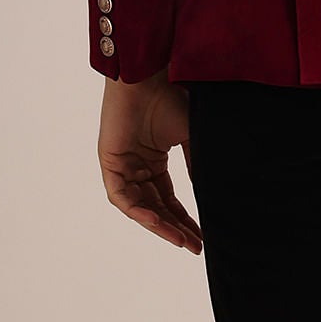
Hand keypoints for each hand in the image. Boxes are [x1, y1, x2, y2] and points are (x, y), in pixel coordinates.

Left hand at [96, 66, 202, 253]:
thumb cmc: (173, 96)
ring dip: (160, 225)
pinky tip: (158, 222)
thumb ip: (197, 167)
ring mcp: (123, 165)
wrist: (153, 75)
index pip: (169, 199)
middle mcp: (137, 165)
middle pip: (155, 207)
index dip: (184, 219)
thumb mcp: (192, 138)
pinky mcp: (110, 162)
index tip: (201, 238)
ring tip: (181, 240)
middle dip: (175, 229)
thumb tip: (209, 196)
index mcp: (154, 159)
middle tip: (194, 246)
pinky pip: (122, 198)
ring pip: (140, 207)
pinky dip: (139, 211)